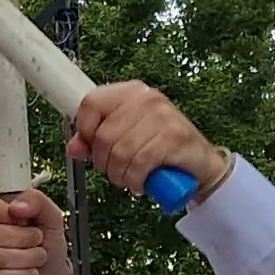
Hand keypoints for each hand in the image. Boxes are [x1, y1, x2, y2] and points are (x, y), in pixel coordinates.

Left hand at [63, 83, 227, 199]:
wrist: (200, 164)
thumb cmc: (160, 149)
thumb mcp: (125, 139)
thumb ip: (97, 140)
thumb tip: (74, 147)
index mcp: (130, 92)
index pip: (90, 103)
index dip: (85, 131)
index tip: (92, 149)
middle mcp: (146, 98)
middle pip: (103, 135)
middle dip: (104, 162)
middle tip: (117, 171)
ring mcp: (162, 115)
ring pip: (120, 152)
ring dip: (120, 175)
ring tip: (130, 178)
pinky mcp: (174, 136)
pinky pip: (140, 163)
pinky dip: (135, 180)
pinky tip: (141, 182)